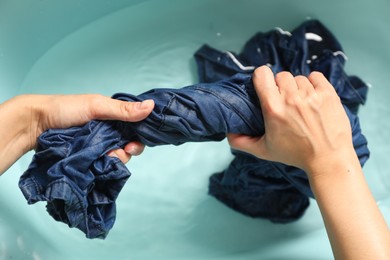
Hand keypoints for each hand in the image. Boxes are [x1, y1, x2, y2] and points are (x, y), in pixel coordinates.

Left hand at [0, 94, 153, 173]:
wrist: (36, 125)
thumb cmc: (64, 109)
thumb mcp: (97, 106)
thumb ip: (123, 110)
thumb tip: (151, 106)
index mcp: (112, 116)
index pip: (134, 127)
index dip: (139, 136)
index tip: (135, 143)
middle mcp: (107, 132)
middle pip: (128, 145)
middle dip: (129, 150)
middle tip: (122, 151)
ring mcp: (98, 146)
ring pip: (117, 156)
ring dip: (116, 159)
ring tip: (106, 157)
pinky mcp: (89, 158)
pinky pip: (104, 164)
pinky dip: (105, 165)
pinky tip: (100, 164)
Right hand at [227, 66, 354, 173]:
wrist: (328, 159)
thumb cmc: (295, 154)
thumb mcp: (264, 151)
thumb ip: (242, 142)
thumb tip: (228, 132)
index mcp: (273, 108)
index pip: (262, 74)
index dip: (262, 78)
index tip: (266, 87)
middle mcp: (291, 98)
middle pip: (281, 75)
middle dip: (281, 87)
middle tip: (285, 102)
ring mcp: (312, 94)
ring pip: (298, 78)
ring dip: (297, 88)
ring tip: (301, 104)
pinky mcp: (328, 93)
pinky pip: (315, 76)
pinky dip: (313, 84)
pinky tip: (313, 97)